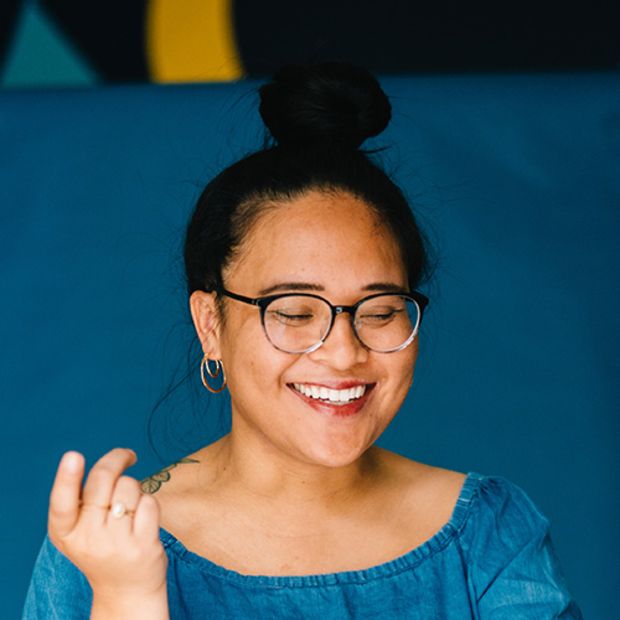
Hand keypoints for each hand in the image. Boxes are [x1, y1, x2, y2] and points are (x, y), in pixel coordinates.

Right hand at [48, 448, 167, 612]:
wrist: (126, 589)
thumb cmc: (103, 547)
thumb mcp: (82, 530)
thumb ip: (85, 500)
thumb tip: (115, 458)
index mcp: (65, 532)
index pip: (62, 503)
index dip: (66, 478)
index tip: (73, 456)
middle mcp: (87, 538)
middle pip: (103, 480)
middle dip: (118, 458)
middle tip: (128, 455)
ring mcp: (116, 543)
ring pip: (129, 486)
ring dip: (135, 489)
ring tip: (131, 509)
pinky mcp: (142, 545)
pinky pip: (150, 502)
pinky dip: (150, 503)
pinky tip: (144, 520)